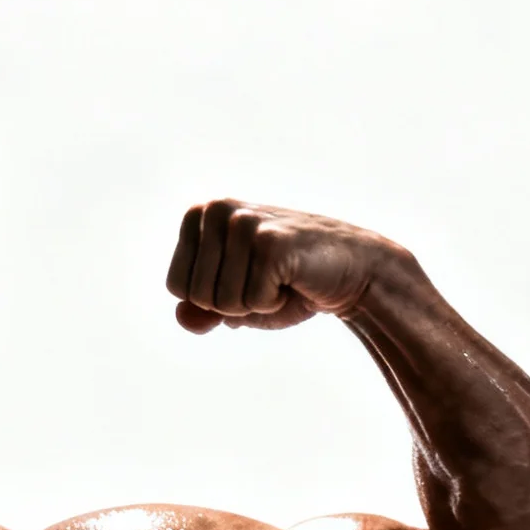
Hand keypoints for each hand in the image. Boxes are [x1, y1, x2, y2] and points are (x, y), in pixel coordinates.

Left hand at [165, 199, 403, 333]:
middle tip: (267, 281)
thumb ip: (201, 311)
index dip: (212, 300)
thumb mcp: (235, 301)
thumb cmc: (288, 284)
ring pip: (222, 303)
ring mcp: (244, 223)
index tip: (244, 279)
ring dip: (255, 305)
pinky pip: (253, 302)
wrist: (352, 271)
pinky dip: (274, 305)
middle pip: (197, 296)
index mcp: (200, 216)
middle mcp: (218, 210)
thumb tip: (183, 318)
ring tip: (280, 279)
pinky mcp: (271, 242)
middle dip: (233, 304)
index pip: (177, 287)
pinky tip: (294, 281)